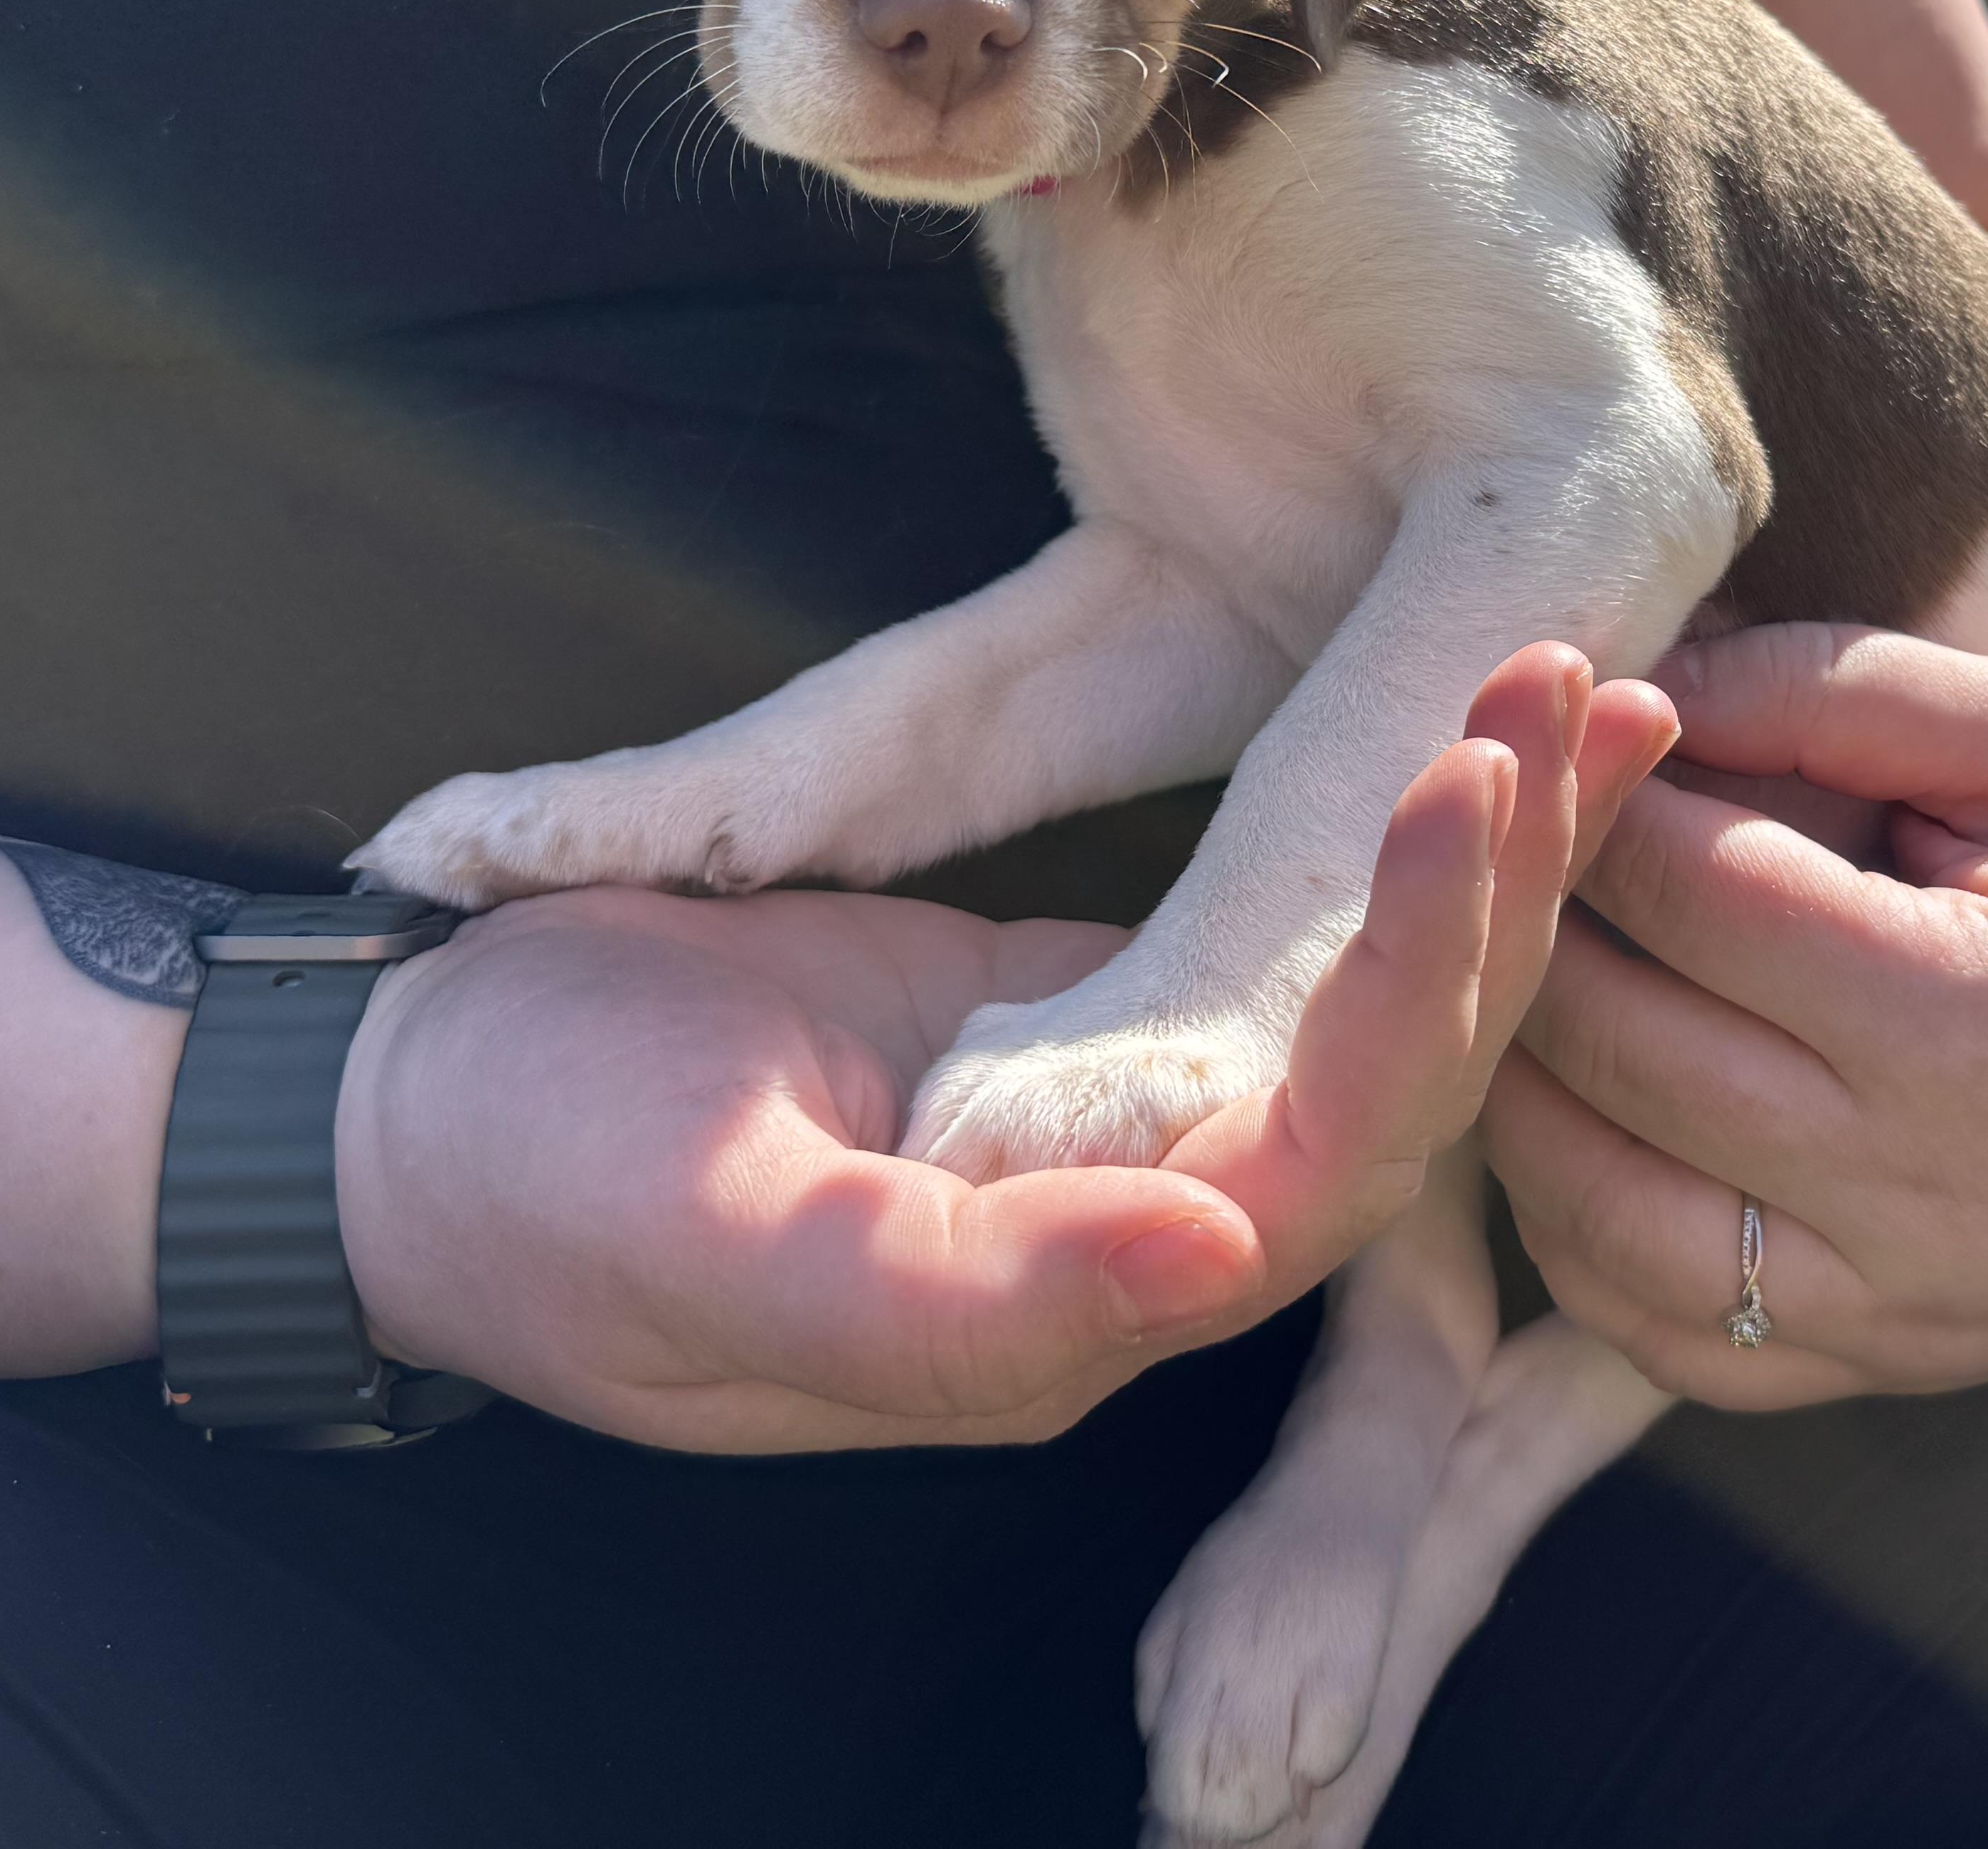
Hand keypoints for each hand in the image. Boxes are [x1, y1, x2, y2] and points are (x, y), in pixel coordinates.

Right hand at [336, 644, 1677, 1450]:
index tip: (1462, 789)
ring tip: (1579, 679)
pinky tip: (1469, 735)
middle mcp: (1139, 1232)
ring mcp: (1121, 1118)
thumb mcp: (722, 1244)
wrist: (407, 1121)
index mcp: (1079, 1308)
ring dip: (1481, 856)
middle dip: (1503, 889)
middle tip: (1573, 683)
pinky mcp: (1085, 1010)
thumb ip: (965, 1296)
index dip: (1419, 985)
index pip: (1332, 1160)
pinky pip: (1283, 938)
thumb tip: (1216, 1259)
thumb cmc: (531, 1186)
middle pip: (1396, 1079)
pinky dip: (1384, 840)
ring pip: (1364, 1002)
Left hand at [1485, 623, 1987, 1405]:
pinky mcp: (1905, 1364)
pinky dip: (1586, 1249)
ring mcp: (1910, 1301)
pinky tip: (1573, 1132)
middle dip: (1530, 930)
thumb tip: (1640, 686)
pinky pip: (1678, 1346)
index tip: (1562, 738)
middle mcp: (1924, 1184)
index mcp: (1963, 1010)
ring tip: (1509, 982)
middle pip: (1618, 1047)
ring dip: (1521, 1094)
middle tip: (1502, 851)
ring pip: (1604, 1217)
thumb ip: (1835, 690)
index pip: (1688, 893)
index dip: (1594, 798)